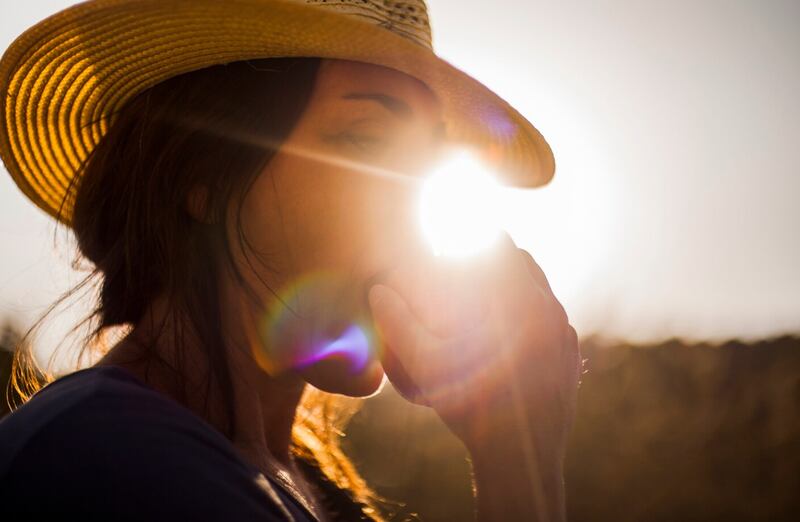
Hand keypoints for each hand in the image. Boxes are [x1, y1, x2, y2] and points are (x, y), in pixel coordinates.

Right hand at [368, 234, 580, 460]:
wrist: (520, 460)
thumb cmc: (470, 410)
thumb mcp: (425, 366)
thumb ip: (398, 324)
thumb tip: (377, 290)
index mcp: (519, 303)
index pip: (500, 242)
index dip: (475, 233)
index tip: (457, 237)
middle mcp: (549, 310)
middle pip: (524, 261)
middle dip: (496, 256)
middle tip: (468, 264)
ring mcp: (565, 334)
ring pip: (542, 289)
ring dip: (516, 282)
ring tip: (487, 295)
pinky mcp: (572, 356)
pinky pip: (553, 318)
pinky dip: (531, 312)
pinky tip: (509, 331)